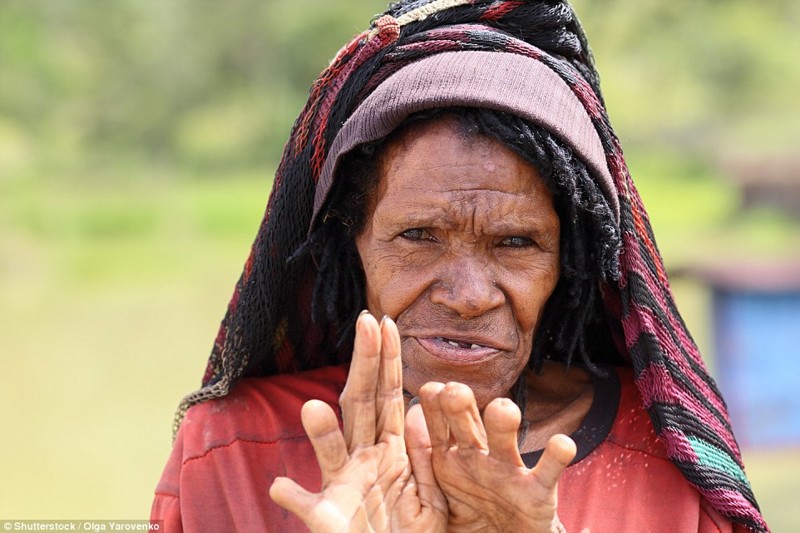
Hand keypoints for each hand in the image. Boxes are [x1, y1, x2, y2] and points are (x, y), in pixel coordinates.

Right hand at [269, 313, 446, 531]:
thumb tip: (413, 412)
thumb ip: (424, 456)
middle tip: (367, 323)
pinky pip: (310, 510)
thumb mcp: (431, 495)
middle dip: (365, 365)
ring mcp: (344, 489)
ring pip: (333, 451)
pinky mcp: (330, 523)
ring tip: (313, 406)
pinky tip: (280, 486)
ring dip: (321, 432)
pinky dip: (293, 499)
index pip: (388, 396)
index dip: (387, 361)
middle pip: (363, 405)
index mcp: (390, 451)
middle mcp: (364, 461)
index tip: (387, 322)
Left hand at [416, 381, 575, 532]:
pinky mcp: (538, 491)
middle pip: (468, 424)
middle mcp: (480, 456)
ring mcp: (509, 471)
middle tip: (454, 391)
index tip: (430, 389)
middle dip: (460, 406)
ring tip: (502, 409)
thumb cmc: (468, 512)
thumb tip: (409, 414)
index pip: (438, 425)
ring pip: (505, 440)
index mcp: (451, 457)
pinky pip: (549, 471)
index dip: (433, 406)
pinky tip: (561, 443)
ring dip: (503, 423)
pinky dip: (557, 456)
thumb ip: (422, 458)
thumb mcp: (438, 490)